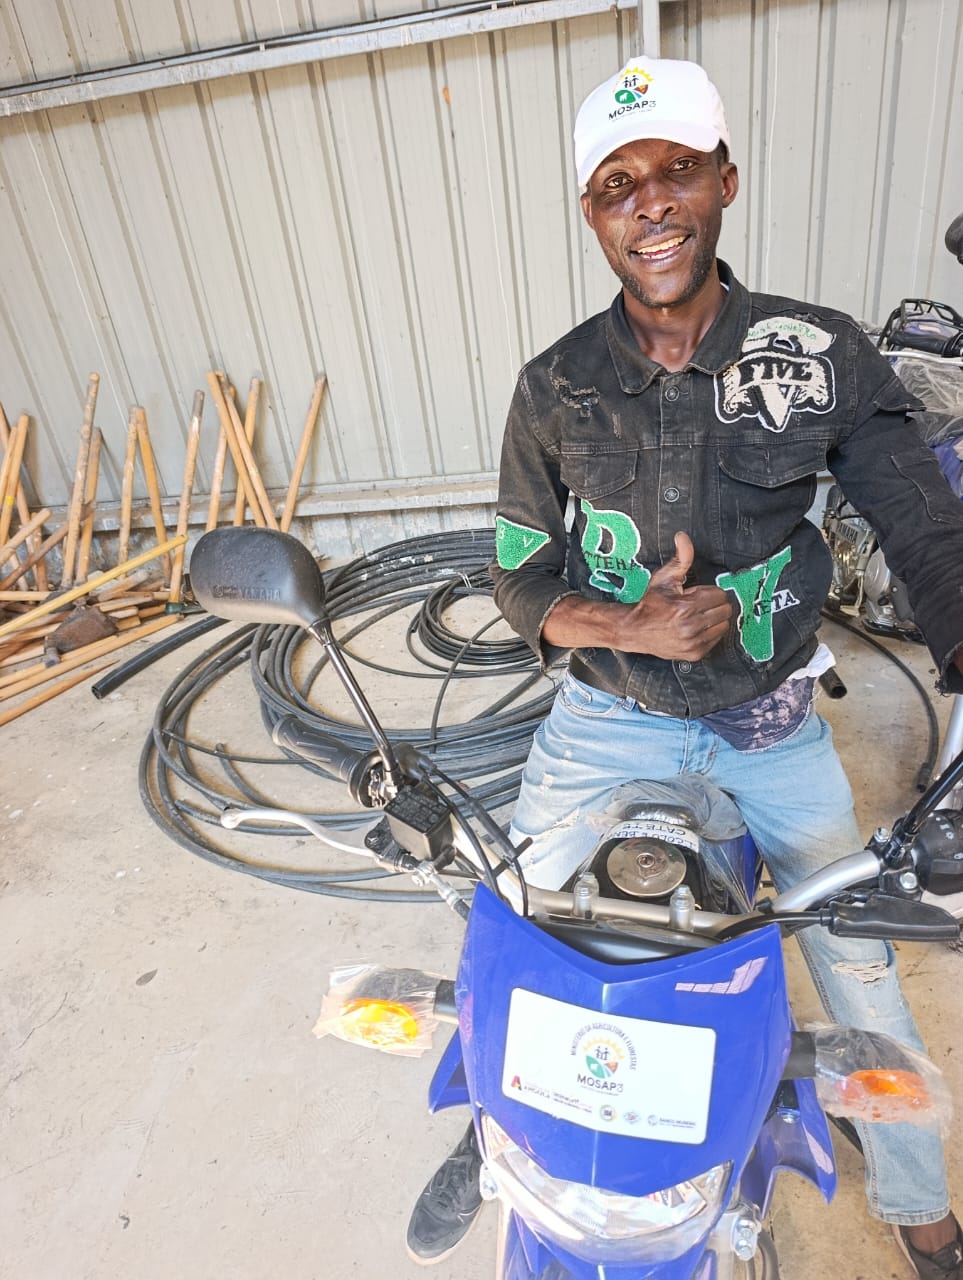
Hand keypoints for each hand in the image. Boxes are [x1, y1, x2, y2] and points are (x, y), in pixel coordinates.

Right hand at [620, 532, 732, 660]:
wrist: (635, 630)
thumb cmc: (650, 603)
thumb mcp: (664, 578)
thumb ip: (680, 558)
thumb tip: (683, 537)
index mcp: (685, 607)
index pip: (720, 595)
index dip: (709, 592)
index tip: (695, 594)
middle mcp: (691, 626)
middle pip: (725, 611)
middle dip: (714, 605)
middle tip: (698, 605)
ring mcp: (693, 642)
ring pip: (723, 626)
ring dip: (714, 619)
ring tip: (697, 617)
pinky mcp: (694, 654)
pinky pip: (716, 640)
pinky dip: (709, 633)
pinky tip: (695, 629)